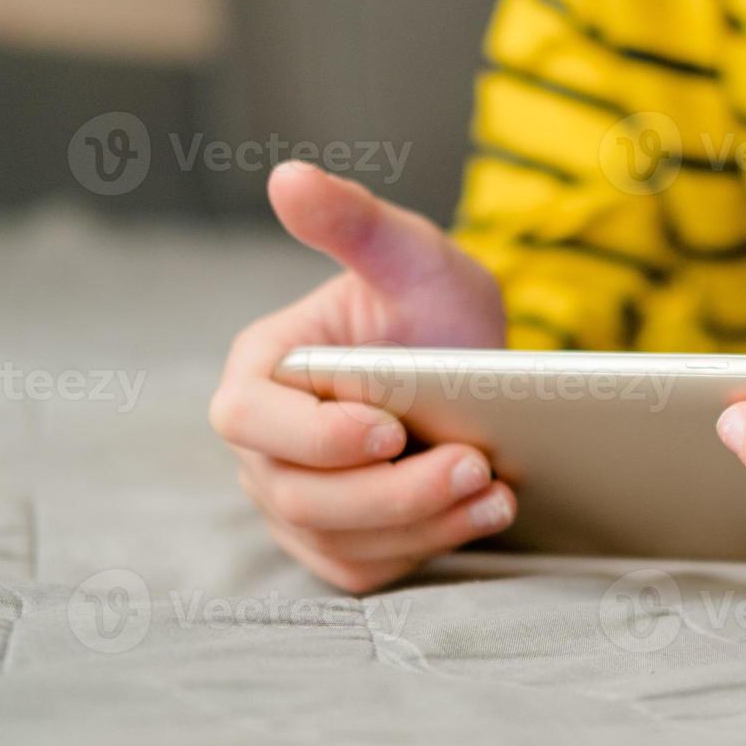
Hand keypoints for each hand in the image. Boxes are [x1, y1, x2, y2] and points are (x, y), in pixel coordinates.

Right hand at [210, 162, 513, 592]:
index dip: (312, 436)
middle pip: (297, 496)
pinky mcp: (341, 541)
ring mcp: (297, 501)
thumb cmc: (434, 308)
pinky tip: (483, 518)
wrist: (478, 372)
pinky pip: (365, 568)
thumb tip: (287, 177)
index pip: (250, 420)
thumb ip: (355, 223)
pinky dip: (424, 550)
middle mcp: (266, 447)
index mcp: (260, 372)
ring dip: (420, 525)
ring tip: (496, 494)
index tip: (388, 428)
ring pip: (338, 540)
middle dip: (390, 491)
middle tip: (474, 466)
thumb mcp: (411, 256)